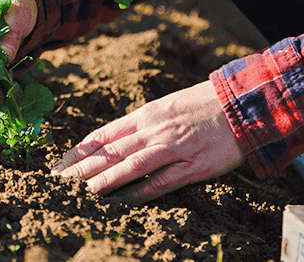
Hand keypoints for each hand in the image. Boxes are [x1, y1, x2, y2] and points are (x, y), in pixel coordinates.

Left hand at [51, 81, 244, 202]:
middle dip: (83, 168)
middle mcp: (156, 130)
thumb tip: (115, 140)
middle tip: (59, 183)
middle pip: (112, 151)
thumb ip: (142, 124)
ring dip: (105, 180)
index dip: (80, 151)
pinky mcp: (195, 166)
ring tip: (83, 192)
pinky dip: (141, 192)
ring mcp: (175, 148)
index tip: (60, 165)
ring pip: (132, 166)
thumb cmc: (204, 104)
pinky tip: (123, 201)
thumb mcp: (167, 106)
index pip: (104, 134)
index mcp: (147, 114)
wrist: (243, 103)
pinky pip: (163, 181)